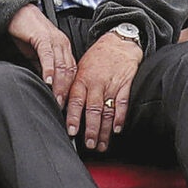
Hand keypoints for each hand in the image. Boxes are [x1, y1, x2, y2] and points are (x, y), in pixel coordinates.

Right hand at [6, 3, 76, 109]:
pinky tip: (47, 81)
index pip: (72, 73)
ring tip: (57, 100)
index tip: (68, 106)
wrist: (17, 12)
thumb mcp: (37, 53)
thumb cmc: (26, 31)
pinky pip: (48, 56)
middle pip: (70, 72)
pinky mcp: (43, 37)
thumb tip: (46, 85)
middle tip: (64, 108)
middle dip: (67, 92)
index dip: (71, 90)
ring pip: (61, 66)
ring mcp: (55, 40)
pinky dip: (49, 70)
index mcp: (64, 49)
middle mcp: (63, 45)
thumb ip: (43, 66)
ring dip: (60, 85)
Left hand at [70, 32, 140, 151]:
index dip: (73, 117)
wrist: (118, 43)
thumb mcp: (79, 69)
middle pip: (92, 109)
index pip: (75, 101)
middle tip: (89, 144)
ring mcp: (111, 85)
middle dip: (91, 129)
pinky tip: (117, 129)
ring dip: (105, 130)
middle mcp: (96, 84)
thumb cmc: (97, 58)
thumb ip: (73, 88)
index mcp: (82, 79)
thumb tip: (62, 107)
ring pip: (107, 110)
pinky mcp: (125, 85)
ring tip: (102, 145)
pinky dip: (120, 117)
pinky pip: (123, 103)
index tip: (72, 131)